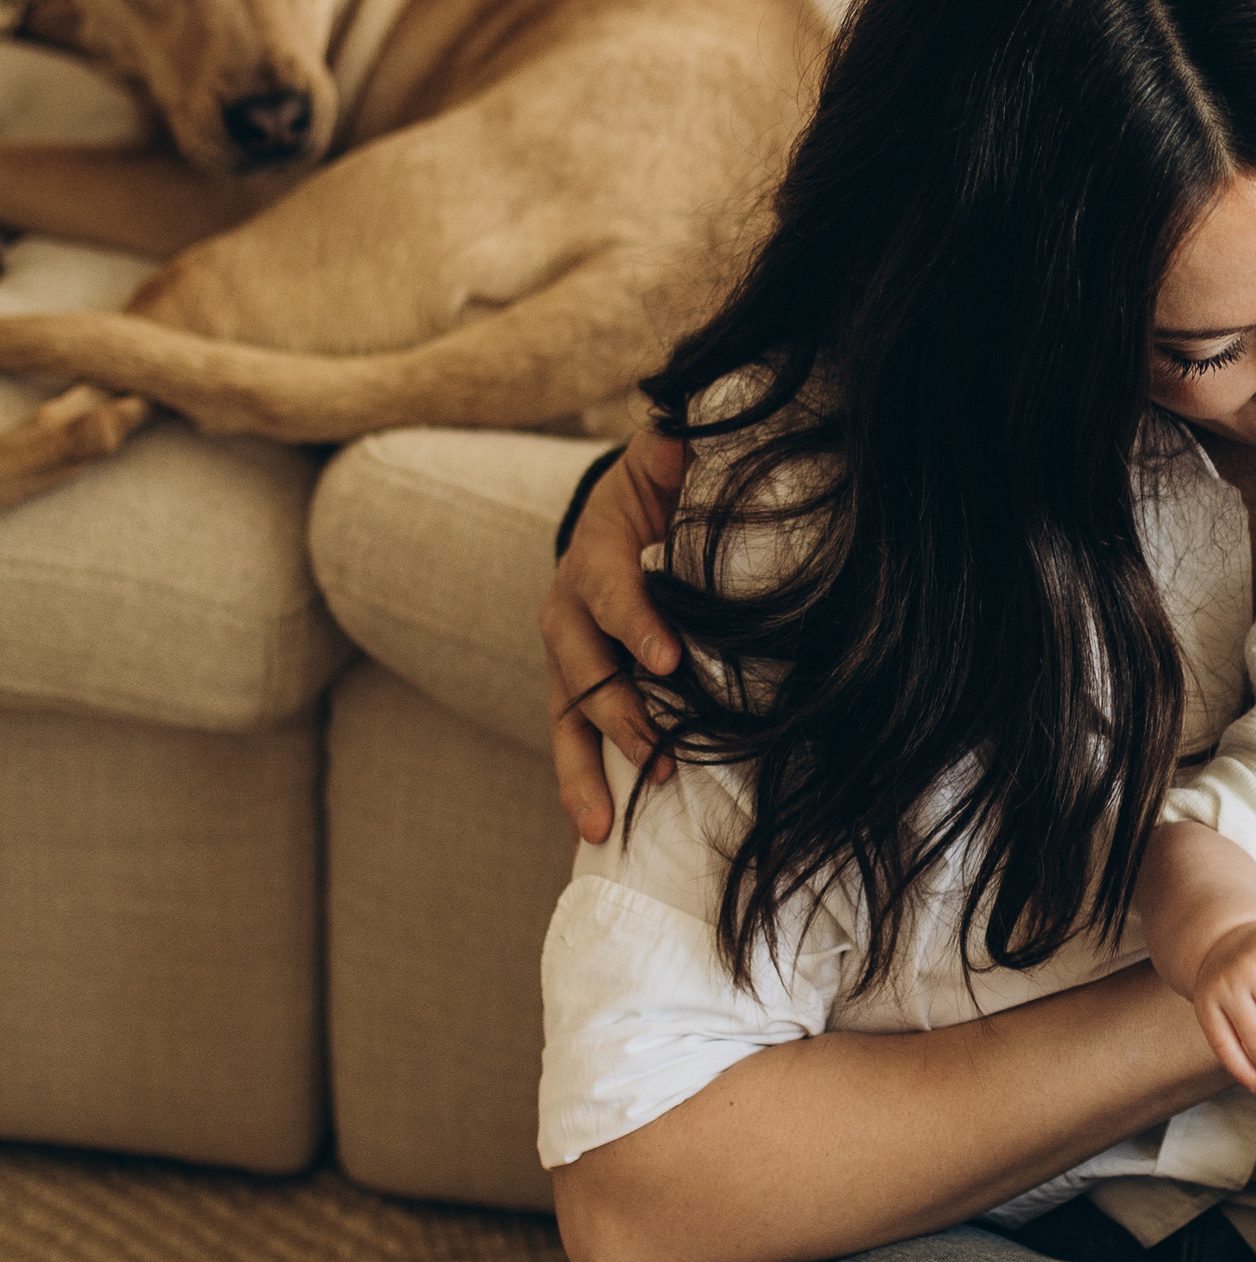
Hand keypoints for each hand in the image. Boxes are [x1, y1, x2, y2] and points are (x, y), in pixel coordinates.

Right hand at [542, 429, 685, 840]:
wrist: (629, 507)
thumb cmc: (664, 487)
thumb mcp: (669, 459)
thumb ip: (676, 449)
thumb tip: (684, 430)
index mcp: (597, 553)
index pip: (610, 590)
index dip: (635, 624)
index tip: (671, 661)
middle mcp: (569, 610)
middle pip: (582, 670)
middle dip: (620, 717)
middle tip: (659, 757)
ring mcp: (568, 656)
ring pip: (565, 718)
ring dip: (584, 771)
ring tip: (605, 824)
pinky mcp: (577, 689)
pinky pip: (571, 740)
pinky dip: (581, 786)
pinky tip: (596, 832)